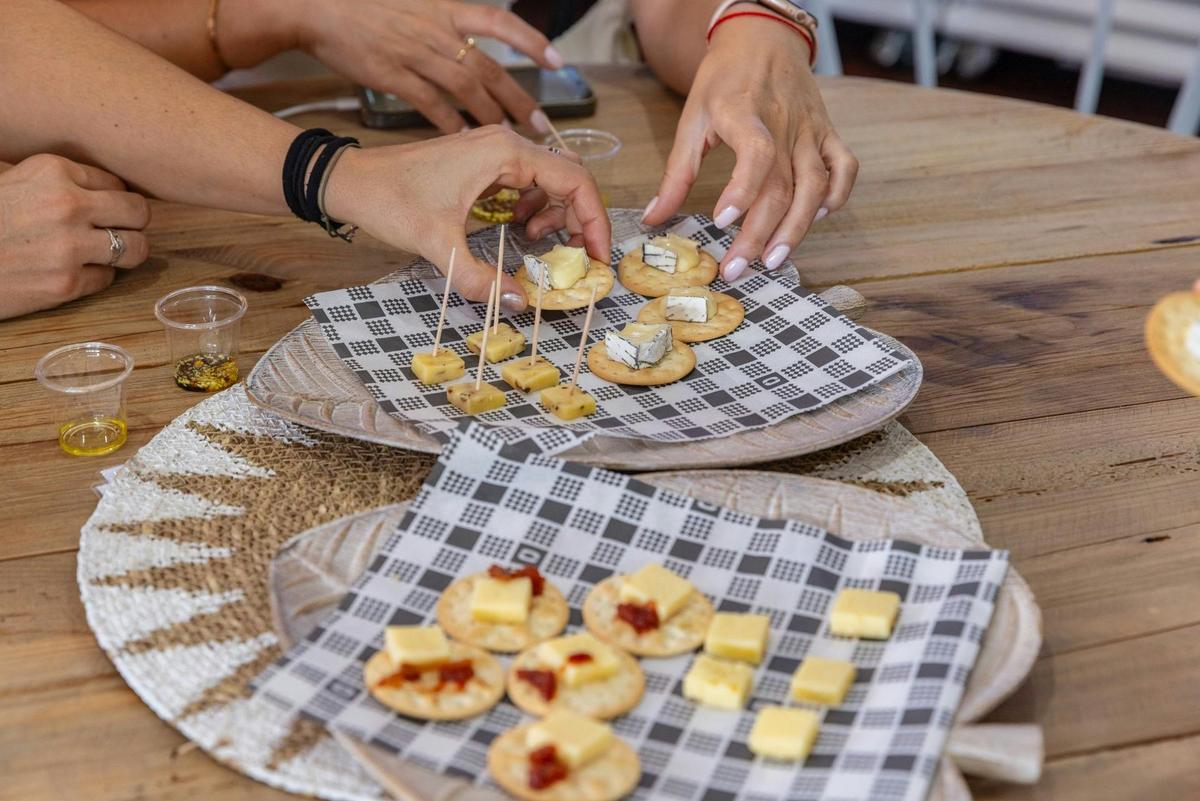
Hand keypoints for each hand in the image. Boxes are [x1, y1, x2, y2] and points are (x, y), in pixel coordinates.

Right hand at [0, 154, 149, 319]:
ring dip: (127, 253)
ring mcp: (69, 247)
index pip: (116, 183)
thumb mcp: (8, 179)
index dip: (113, 200)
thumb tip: (100, 184)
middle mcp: (67, 204)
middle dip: (133, 223)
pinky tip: (75, 272)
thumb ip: (53, 178)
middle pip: (139, 212)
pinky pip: (108, 279)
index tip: (104, 209)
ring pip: (137, 249)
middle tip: (121, 230)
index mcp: (53, 170)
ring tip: (109, 253)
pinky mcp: (66, 284)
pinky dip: (96, 278)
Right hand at [295, 0, 561, 134]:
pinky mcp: (393, 75)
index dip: (531, 41)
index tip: (557, 61)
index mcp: (445, 9)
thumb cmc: (367, 6)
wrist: (319, 6)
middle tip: (540, 123)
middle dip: (518, 97)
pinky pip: (431, 105)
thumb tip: (471, 42)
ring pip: (466, 89)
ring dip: (492, 115)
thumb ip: (446, 21)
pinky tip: (467, 140)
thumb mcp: (415, 3)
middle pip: (488, 67)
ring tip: (512, 136)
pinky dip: (452, 124)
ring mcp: (415, 54)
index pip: (500, 22)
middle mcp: (436, 31)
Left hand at [325, 126, 609, 310]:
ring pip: (549, 181)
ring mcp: (493, 151)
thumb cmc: (390, 201)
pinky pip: (525, 182)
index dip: (594, 221)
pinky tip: (516, 230)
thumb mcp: (437, 245)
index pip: (575, 181)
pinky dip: (532, 208)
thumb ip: (480, 279)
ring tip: (536, 245)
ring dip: (554, 215)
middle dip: (579, 220)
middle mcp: (505, 144)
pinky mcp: (482, 163)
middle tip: (577, 259)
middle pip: (568, 180)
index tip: (597, 257)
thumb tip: (521, 304)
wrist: (349, 181)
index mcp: (505, 153)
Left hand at [642, 15, 857, 280]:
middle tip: (736, 269)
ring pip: (814, 186)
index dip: (743, 189)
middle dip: (758, 235)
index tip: (721, 221)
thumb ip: (676, 173)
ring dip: (796, 228)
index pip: (755, 153)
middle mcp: (783, 123)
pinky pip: (845, 168)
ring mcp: (810, 129)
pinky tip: (816, 220)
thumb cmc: (724, 80)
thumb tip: (653, 218)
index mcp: (744, 112)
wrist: (763, 39)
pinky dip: (837, 197)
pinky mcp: (828, 132)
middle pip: (780, 186)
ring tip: (773, 260)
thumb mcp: (691, 118)